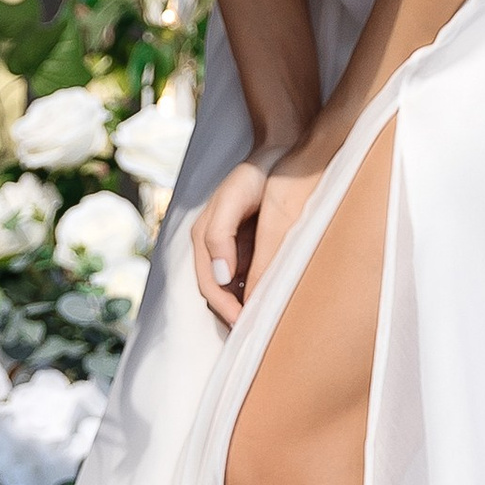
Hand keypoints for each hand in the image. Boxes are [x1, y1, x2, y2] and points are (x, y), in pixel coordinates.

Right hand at [192, 142, 329, 325]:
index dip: (225, 308)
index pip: (209, 285)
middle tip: (257, 333)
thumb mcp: (233, 200)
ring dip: (246, 306)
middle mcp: (214, 246)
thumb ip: (220, 235)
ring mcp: (232, 248)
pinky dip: (258, 291)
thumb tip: (220, 275)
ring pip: (234, 288)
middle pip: (218, 292)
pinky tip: (274, 299)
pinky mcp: (250, 246)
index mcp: (204, 237)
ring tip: (266, 323)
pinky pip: (251, 276)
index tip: (245, 324)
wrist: (280, 150)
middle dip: (234, 313)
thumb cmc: (255, 173)